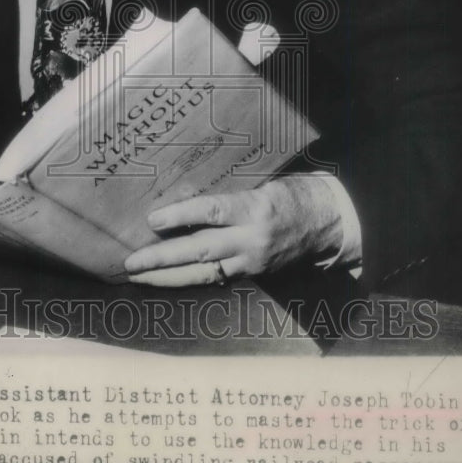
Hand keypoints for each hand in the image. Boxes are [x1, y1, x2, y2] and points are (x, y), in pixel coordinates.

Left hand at [124, 174, 343, 286]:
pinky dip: (189, 279)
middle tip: (132, 262)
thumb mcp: (261, 183)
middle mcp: (252, 238)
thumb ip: (227, 194)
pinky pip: (215, 278)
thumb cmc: (291, 193)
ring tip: (140, 275)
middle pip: (200, 250)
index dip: (180, 215)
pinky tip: (166, 279)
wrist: (329, 222)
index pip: (212, 211)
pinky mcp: (253, 273)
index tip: (153, 219)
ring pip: (203, 272)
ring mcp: (252, 260)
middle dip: (162, 257)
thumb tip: (183, 196)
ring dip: (168, 275)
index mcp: (255, 208)